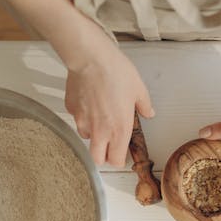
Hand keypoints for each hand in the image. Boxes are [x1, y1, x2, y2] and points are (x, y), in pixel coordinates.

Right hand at [64, 35, 153, 166]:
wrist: (91, 58)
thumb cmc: (115, 72)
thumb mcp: (139, 89)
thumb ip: (144, 106)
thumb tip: (148, 112)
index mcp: (119, 130)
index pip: (115, 161)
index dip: (118, 159)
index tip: (121, 153)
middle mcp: (100, 131)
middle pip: (97, 159)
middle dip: (103, 154)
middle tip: (109, 143)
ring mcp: (83, 122)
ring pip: (86, 137)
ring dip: (93, 133)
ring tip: (100, 116)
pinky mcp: (71, 110)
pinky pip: (77, 119)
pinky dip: (83, 115)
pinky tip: (90, 101)